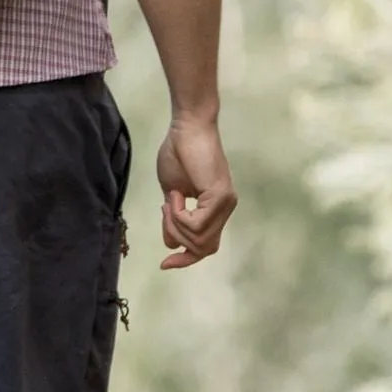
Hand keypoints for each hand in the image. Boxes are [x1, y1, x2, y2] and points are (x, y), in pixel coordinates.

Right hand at [154, 111, 236, 267]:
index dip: (186, 260)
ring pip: (197, 238)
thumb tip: (172, 243)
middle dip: (175, 235)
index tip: (165, 265)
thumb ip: (175, 220)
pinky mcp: (220, 196)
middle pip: (201, 248)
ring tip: (170, 199)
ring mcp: (226, 203)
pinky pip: (196, 224)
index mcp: (216, 209)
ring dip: (175, 223)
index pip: (206, 247)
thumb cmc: (178, 152)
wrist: (186, 126)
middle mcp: (226, 209)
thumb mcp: (171, 194)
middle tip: (165, 209)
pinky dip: (179, 215)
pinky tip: (175, 195)